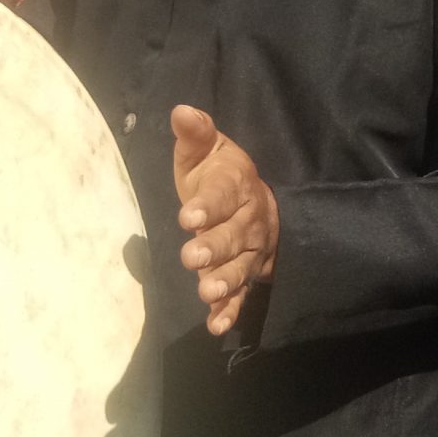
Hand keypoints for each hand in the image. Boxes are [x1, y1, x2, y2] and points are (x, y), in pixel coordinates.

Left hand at [171, 104, 278, 335]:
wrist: (257, 203)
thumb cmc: (220, 175)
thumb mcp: (208, 151)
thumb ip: (195, 134)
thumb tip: (181, 111)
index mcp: (238, 185)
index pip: (224, 194)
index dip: (208, 205)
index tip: (189, 216)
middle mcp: (248, 220)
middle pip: (233, 235)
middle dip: (214, 247)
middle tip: (193, 257)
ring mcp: (249, 252)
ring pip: (239, 267)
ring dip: (224, 281)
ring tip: (207, 292)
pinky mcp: (245, 276)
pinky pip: (241, 295)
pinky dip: (230, 311)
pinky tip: (216, 325)